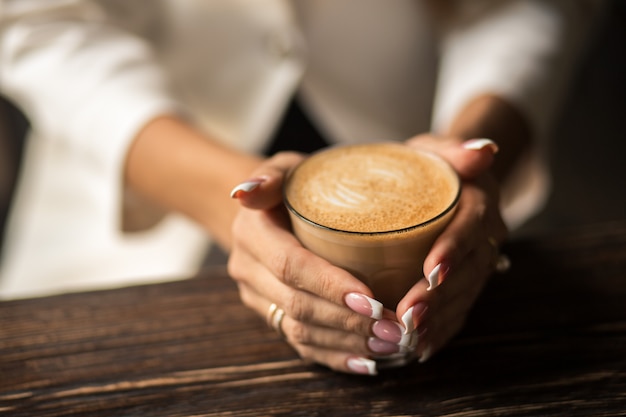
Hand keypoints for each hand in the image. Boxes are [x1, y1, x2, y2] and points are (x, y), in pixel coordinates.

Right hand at [228, 152, 404, 375]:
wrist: (267, 212)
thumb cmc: (291, 185)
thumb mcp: (283, 168)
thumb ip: (268, 176)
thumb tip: (245, 192)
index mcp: (251, 234)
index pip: (290, 265)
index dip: (329, 285)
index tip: (372, 299)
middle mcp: (248, 270)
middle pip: (297, 305)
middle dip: (347, 321)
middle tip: (393, 328)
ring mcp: (257, 298)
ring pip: (299, 331)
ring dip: (346, 342)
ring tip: (389, 345)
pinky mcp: (270, 315)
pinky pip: (299, 344)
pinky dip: (334, 356)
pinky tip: (367, 362)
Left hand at [399, 134, 507, 361]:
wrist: (449, 181)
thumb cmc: (433, 165)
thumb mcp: (438, 149)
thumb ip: (457, 149)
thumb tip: (483, 152)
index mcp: (480, 203)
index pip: (472, 227)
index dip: (454, 249)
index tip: (431, 271)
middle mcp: (487, 236)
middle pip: (469, 271)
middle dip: (440, 296)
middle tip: (408, 316)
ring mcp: (479, 262)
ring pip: (466, 296)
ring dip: (440, 320)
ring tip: (410, 337)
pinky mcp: (468, 281)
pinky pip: (461, 309)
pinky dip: (443, 331)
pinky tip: (421, 347)